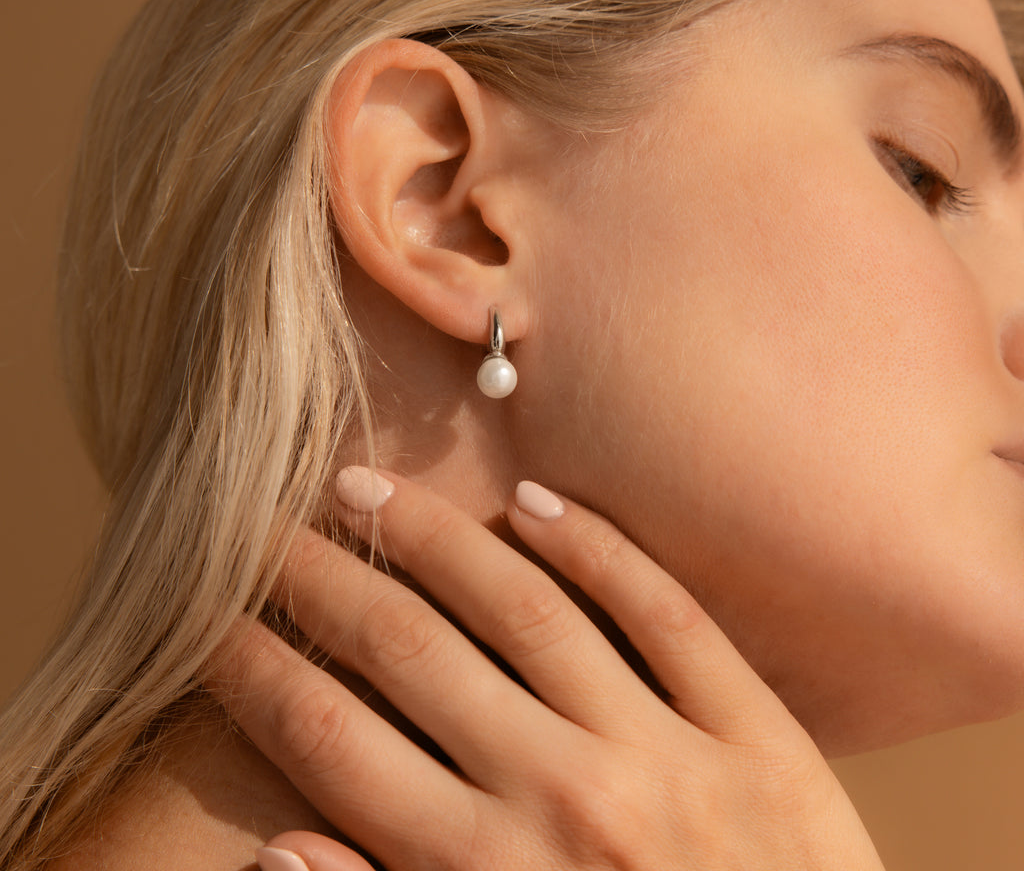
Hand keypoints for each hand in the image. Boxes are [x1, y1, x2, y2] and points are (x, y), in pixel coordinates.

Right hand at [207, 470, 883, 870]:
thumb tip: (278, 849)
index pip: (334, 742)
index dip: (258, 671)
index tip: (212, 619)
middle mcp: (568, 802)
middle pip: (413, 655)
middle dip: (324, 583)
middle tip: (266, 527)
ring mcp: (670, 756)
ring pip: (527, 612)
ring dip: (436, 541)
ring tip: (368, 489)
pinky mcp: (756, 735)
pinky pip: (666, 616)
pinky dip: (598, 550)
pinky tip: (531, 501)